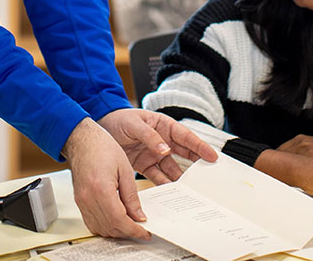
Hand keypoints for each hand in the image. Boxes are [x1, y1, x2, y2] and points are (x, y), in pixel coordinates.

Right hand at [62, 118, 151, 239]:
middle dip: (128, 232)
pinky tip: (115, 219)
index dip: (135, 230)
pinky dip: (105, 226)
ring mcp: (82, 201)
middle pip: (110, 228)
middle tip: (141, 229)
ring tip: (130, 224)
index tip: (146, 232)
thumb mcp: (125, 168)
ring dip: (116, 231)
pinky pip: (92, 223)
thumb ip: (132, 195)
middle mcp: (88, 198)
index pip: (120, 220)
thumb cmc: (102, 146)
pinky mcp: (79, 201)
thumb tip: (139, 216)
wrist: (82, 138)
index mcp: (101, 188)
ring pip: (100, 229)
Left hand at [98, 108, 216, 184]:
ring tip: (189, 191)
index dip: (199, 146)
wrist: (101, 126)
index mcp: (163, 125)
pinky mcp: (145, 165)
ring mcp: (155, 154)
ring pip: (172, 168)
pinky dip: (164, 185)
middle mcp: (163, 140)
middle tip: (207, 178)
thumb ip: (150, 136)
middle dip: (196, 165)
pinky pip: (158, 176)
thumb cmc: (119, 119)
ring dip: (180, 179)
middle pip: (184, 154)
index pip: (185, 136)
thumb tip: (165, 150)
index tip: (212, 156)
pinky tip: (169, 194)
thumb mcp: (134, 124)